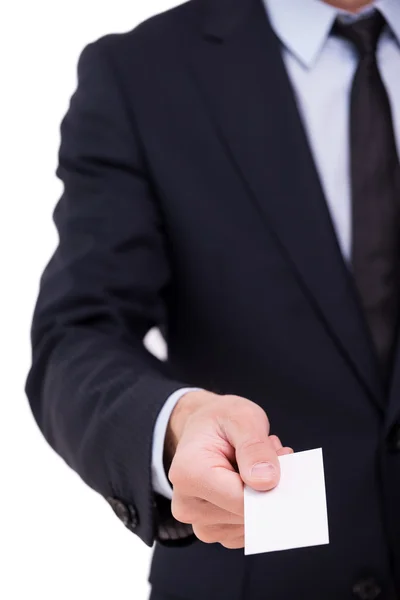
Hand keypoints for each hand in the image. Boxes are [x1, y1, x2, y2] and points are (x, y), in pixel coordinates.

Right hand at [166, 390, 292, 548]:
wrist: (203, 429)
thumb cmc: (219, 420)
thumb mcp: (241, 417)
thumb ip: (255, 448)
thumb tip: (267, 481)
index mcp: (188, 474)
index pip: (241, 500)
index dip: (270, 485)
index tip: (282, 458)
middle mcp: (188, 505)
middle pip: (247, 515)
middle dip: (269, 487)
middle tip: (269, 454)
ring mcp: (200, 523)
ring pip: (252, 525)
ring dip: (265, 497)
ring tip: (257, 464)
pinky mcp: (215, 531)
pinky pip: (249, 531)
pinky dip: (259, 508)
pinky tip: (253, 481)